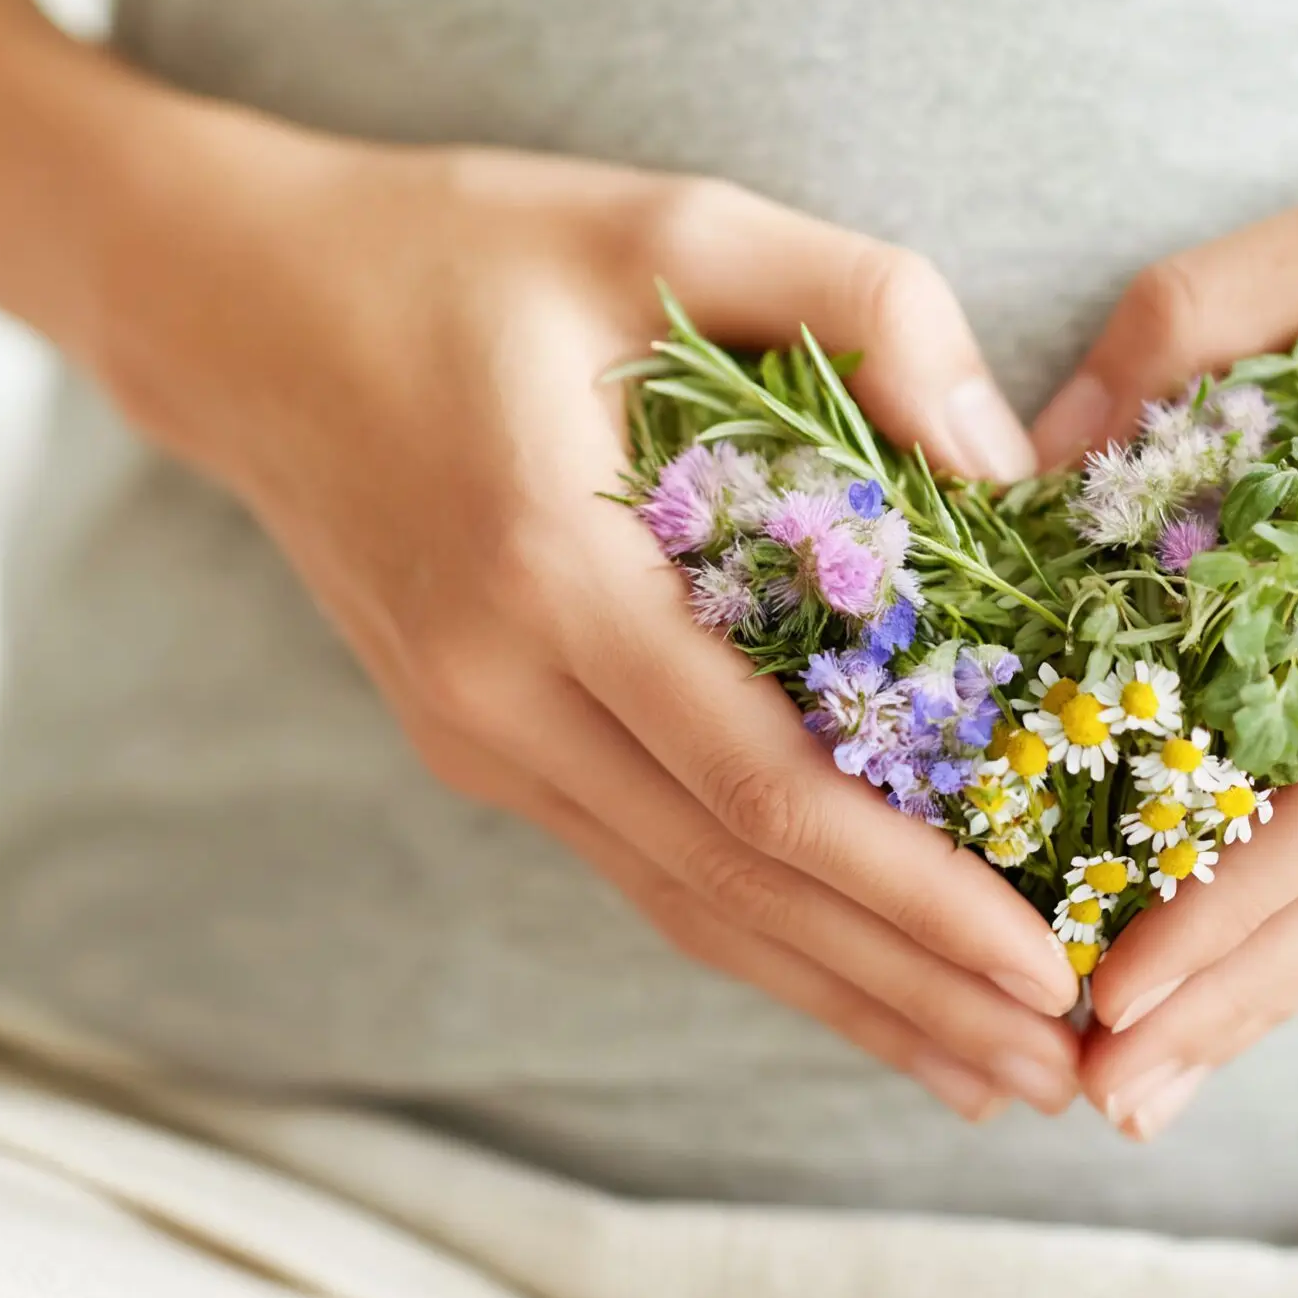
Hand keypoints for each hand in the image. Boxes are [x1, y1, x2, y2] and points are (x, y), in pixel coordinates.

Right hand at [87, 130, 1075, 1119]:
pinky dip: (761, 935)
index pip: (760, 787)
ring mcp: (477, 735)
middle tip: (1059, 1075)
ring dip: (841, 996)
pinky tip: (851, 980)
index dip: (909, 895)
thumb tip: (1011, 468)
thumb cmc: (465, 250)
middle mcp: (501, 693)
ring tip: (984, 1071)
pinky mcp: (478, 742)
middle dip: (905, 991)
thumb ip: (864, 306)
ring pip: (685, 905)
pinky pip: (643, 862)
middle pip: (733, 889)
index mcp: (550, 572)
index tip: (1041, 965)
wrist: (238, 305)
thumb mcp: (670, 222)